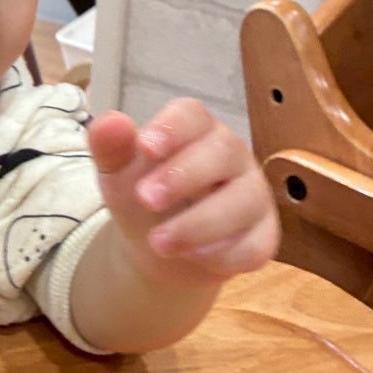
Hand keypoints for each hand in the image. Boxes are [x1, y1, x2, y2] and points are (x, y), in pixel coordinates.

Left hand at [89, 98, 279, 288]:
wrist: (159, 247)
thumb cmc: (144, 195)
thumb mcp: (117, 172)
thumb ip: (111, 147)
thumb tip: (108, 122)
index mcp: (195, 131)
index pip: (193, 115)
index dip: (172, 128)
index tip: (144, 147)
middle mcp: (231, 157)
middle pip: (224, 151)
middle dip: (184, 175)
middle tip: (145, 199)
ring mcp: (253, 195)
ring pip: (244, 201)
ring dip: (200, 223)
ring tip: (158, 242)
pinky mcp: (263, 236)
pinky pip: (256, 244)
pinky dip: (223, 254)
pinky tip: (192, 257)